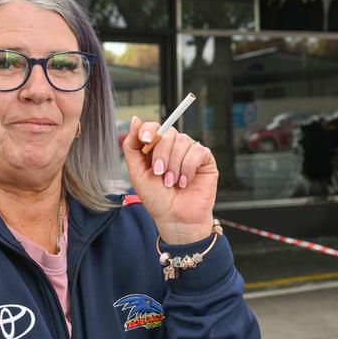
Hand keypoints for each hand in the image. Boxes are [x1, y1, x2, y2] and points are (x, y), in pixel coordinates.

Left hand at [122, 116, 219, 244]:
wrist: (175, 219)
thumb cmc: (157, 199)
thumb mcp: (137, 173)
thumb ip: (132, 147)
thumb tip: (136, 120)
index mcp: (156, 148)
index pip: (153, 127)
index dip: (148, 129)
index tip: (145, 140)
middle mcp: (173, 146)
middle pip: (167, 132)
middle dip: (161, 154)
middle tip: (160, 174)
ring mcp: (190, 151)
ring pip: (182, 141)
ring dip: (174, 165)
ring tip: (172, 183)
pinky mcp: (205, 159)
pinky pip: (197, 151)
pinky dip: (188, 168)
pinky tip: (185, 182)